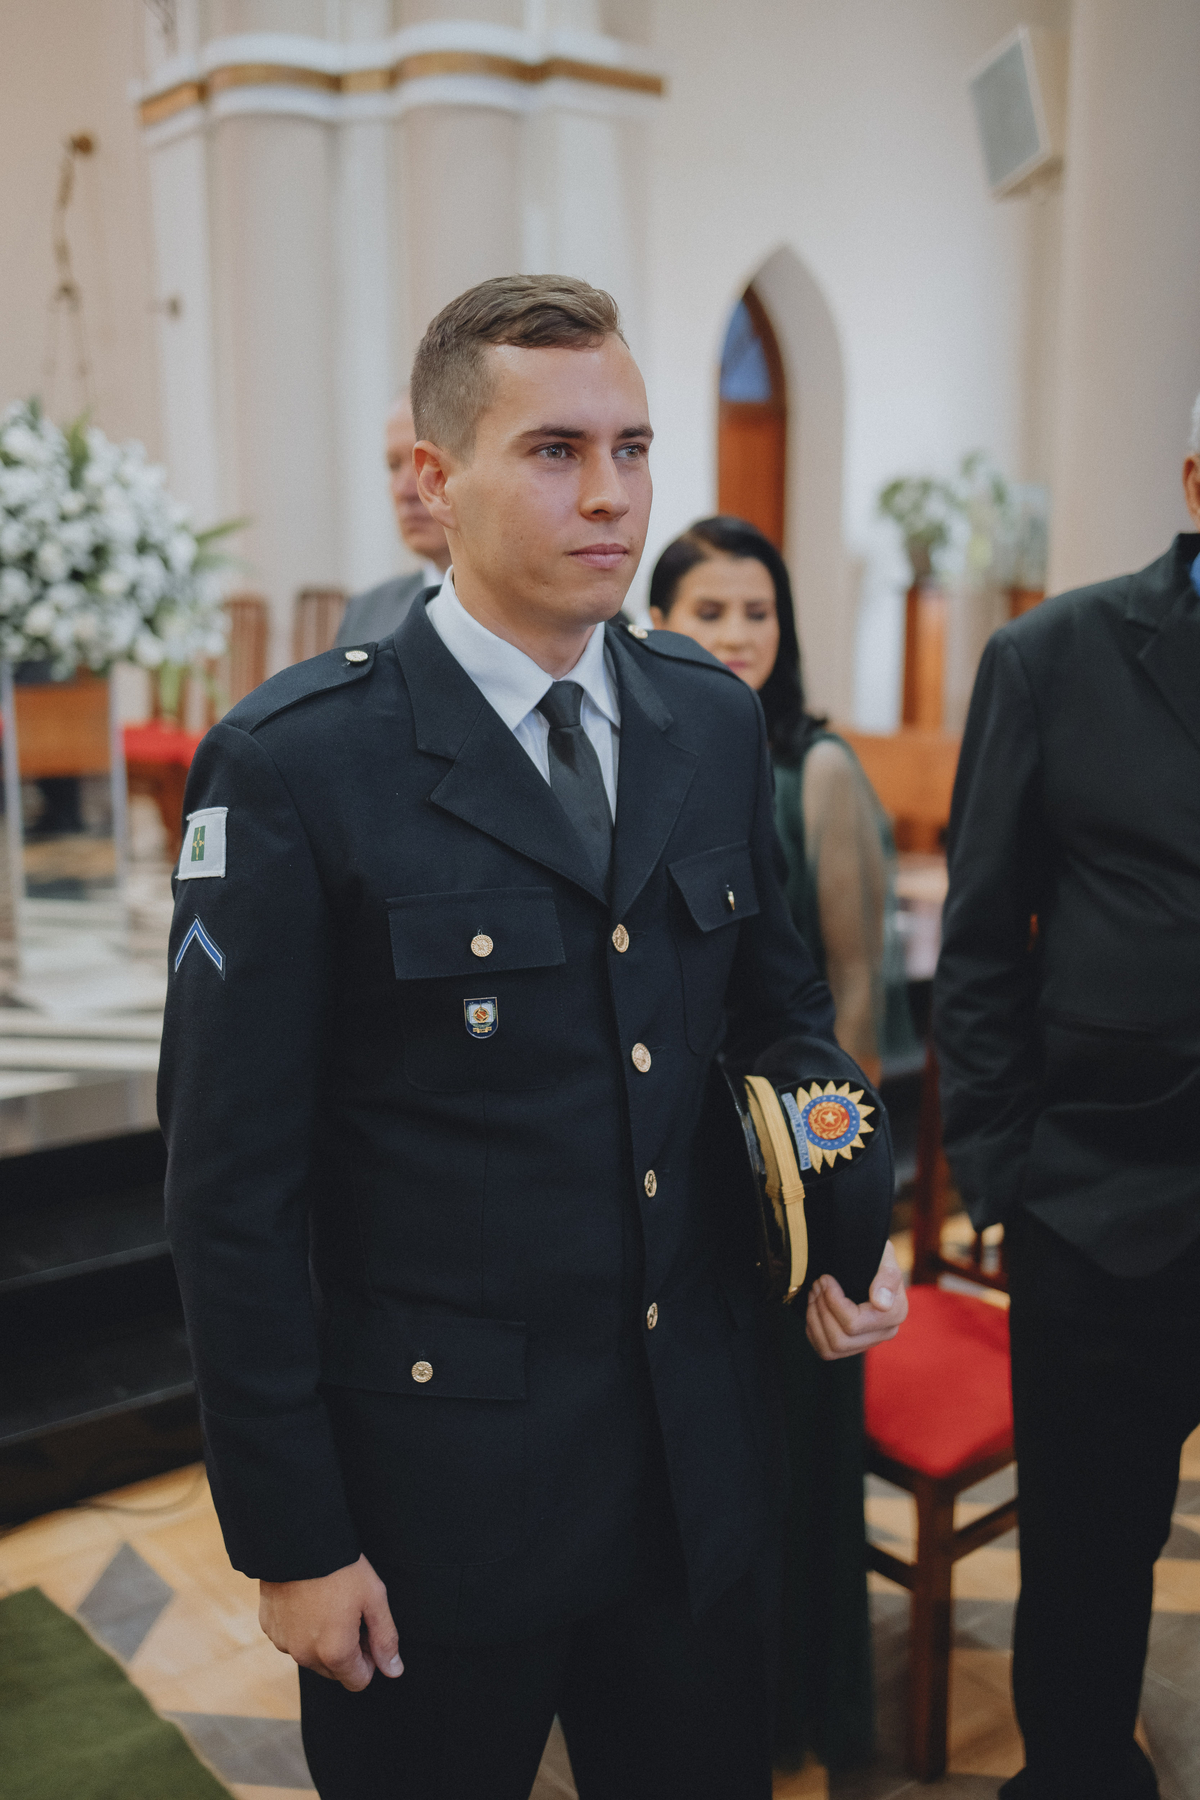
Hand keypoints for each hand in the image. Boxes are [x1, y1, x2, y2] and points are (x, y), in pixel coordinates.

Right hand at [259, 1552, 401, 1690]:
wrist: (297, 1539)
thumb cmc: (341, 1568)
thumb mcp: (374, 1599)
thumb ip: (385, 1639)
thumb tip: (394, 1671)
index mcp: (335, 1653)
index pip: (359, 1681)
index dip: (369, 1657)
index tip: (368, 1629)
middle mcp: (305, 1656)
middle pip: (335, 1671)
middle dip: (346, 1650)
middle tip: (350, 1612)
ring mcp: (283, 1642)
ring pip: (311, 1655)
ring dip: (322, 1640)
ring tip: (328, 1602)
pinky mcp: (269, 1627)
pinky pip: (291, 1638)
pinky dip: (300, 1627)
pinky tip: (307, 1599)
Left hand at [806, 1238, 907, 1360]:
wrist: (869, 1259)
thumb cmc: (874, 1254)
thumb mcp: (884, 1256)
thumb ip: (887, 1276)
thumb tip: (881, 1304)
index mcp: (895, 1313)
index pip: (853, 1324)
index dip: (832, 1302)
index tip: (825, 1279)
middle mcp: (885, 1332)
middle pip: (840, 1340)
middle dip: (821, 1310)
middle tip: (816, 1285)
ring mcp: (869, 1341)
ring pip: (831, 1349)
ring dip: (815, 1320)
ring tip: (813, 1294)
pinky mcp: (853, 1345)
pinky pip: (826, 1351)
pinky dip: (814, 1331)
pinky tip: (813, 1309)